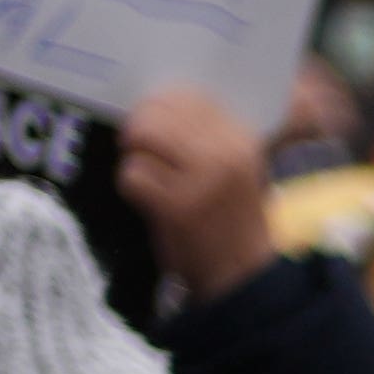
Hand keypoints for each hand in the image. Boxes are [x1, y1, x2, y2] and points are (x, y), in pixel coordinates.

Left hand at [115, 84, 281, 307]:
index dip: (161, 105)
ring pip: (142, 138)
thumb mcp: (237, 168)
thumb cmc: (232, 218)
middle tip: (140, 148)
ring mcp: (201, 182)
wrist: (241, 276)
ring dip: (135, 154)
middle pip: (158, 113)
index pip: (188, 97)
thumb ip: (210, 133)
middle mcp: (225, 156)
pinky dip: (131, 186)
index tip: (156, 124)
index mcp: (242, 139)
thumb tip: (158, 99)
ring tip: (146, 172)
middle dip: (140, 127)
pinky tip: (147, 199)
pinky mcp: (176, 209)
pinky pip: (132, 175)